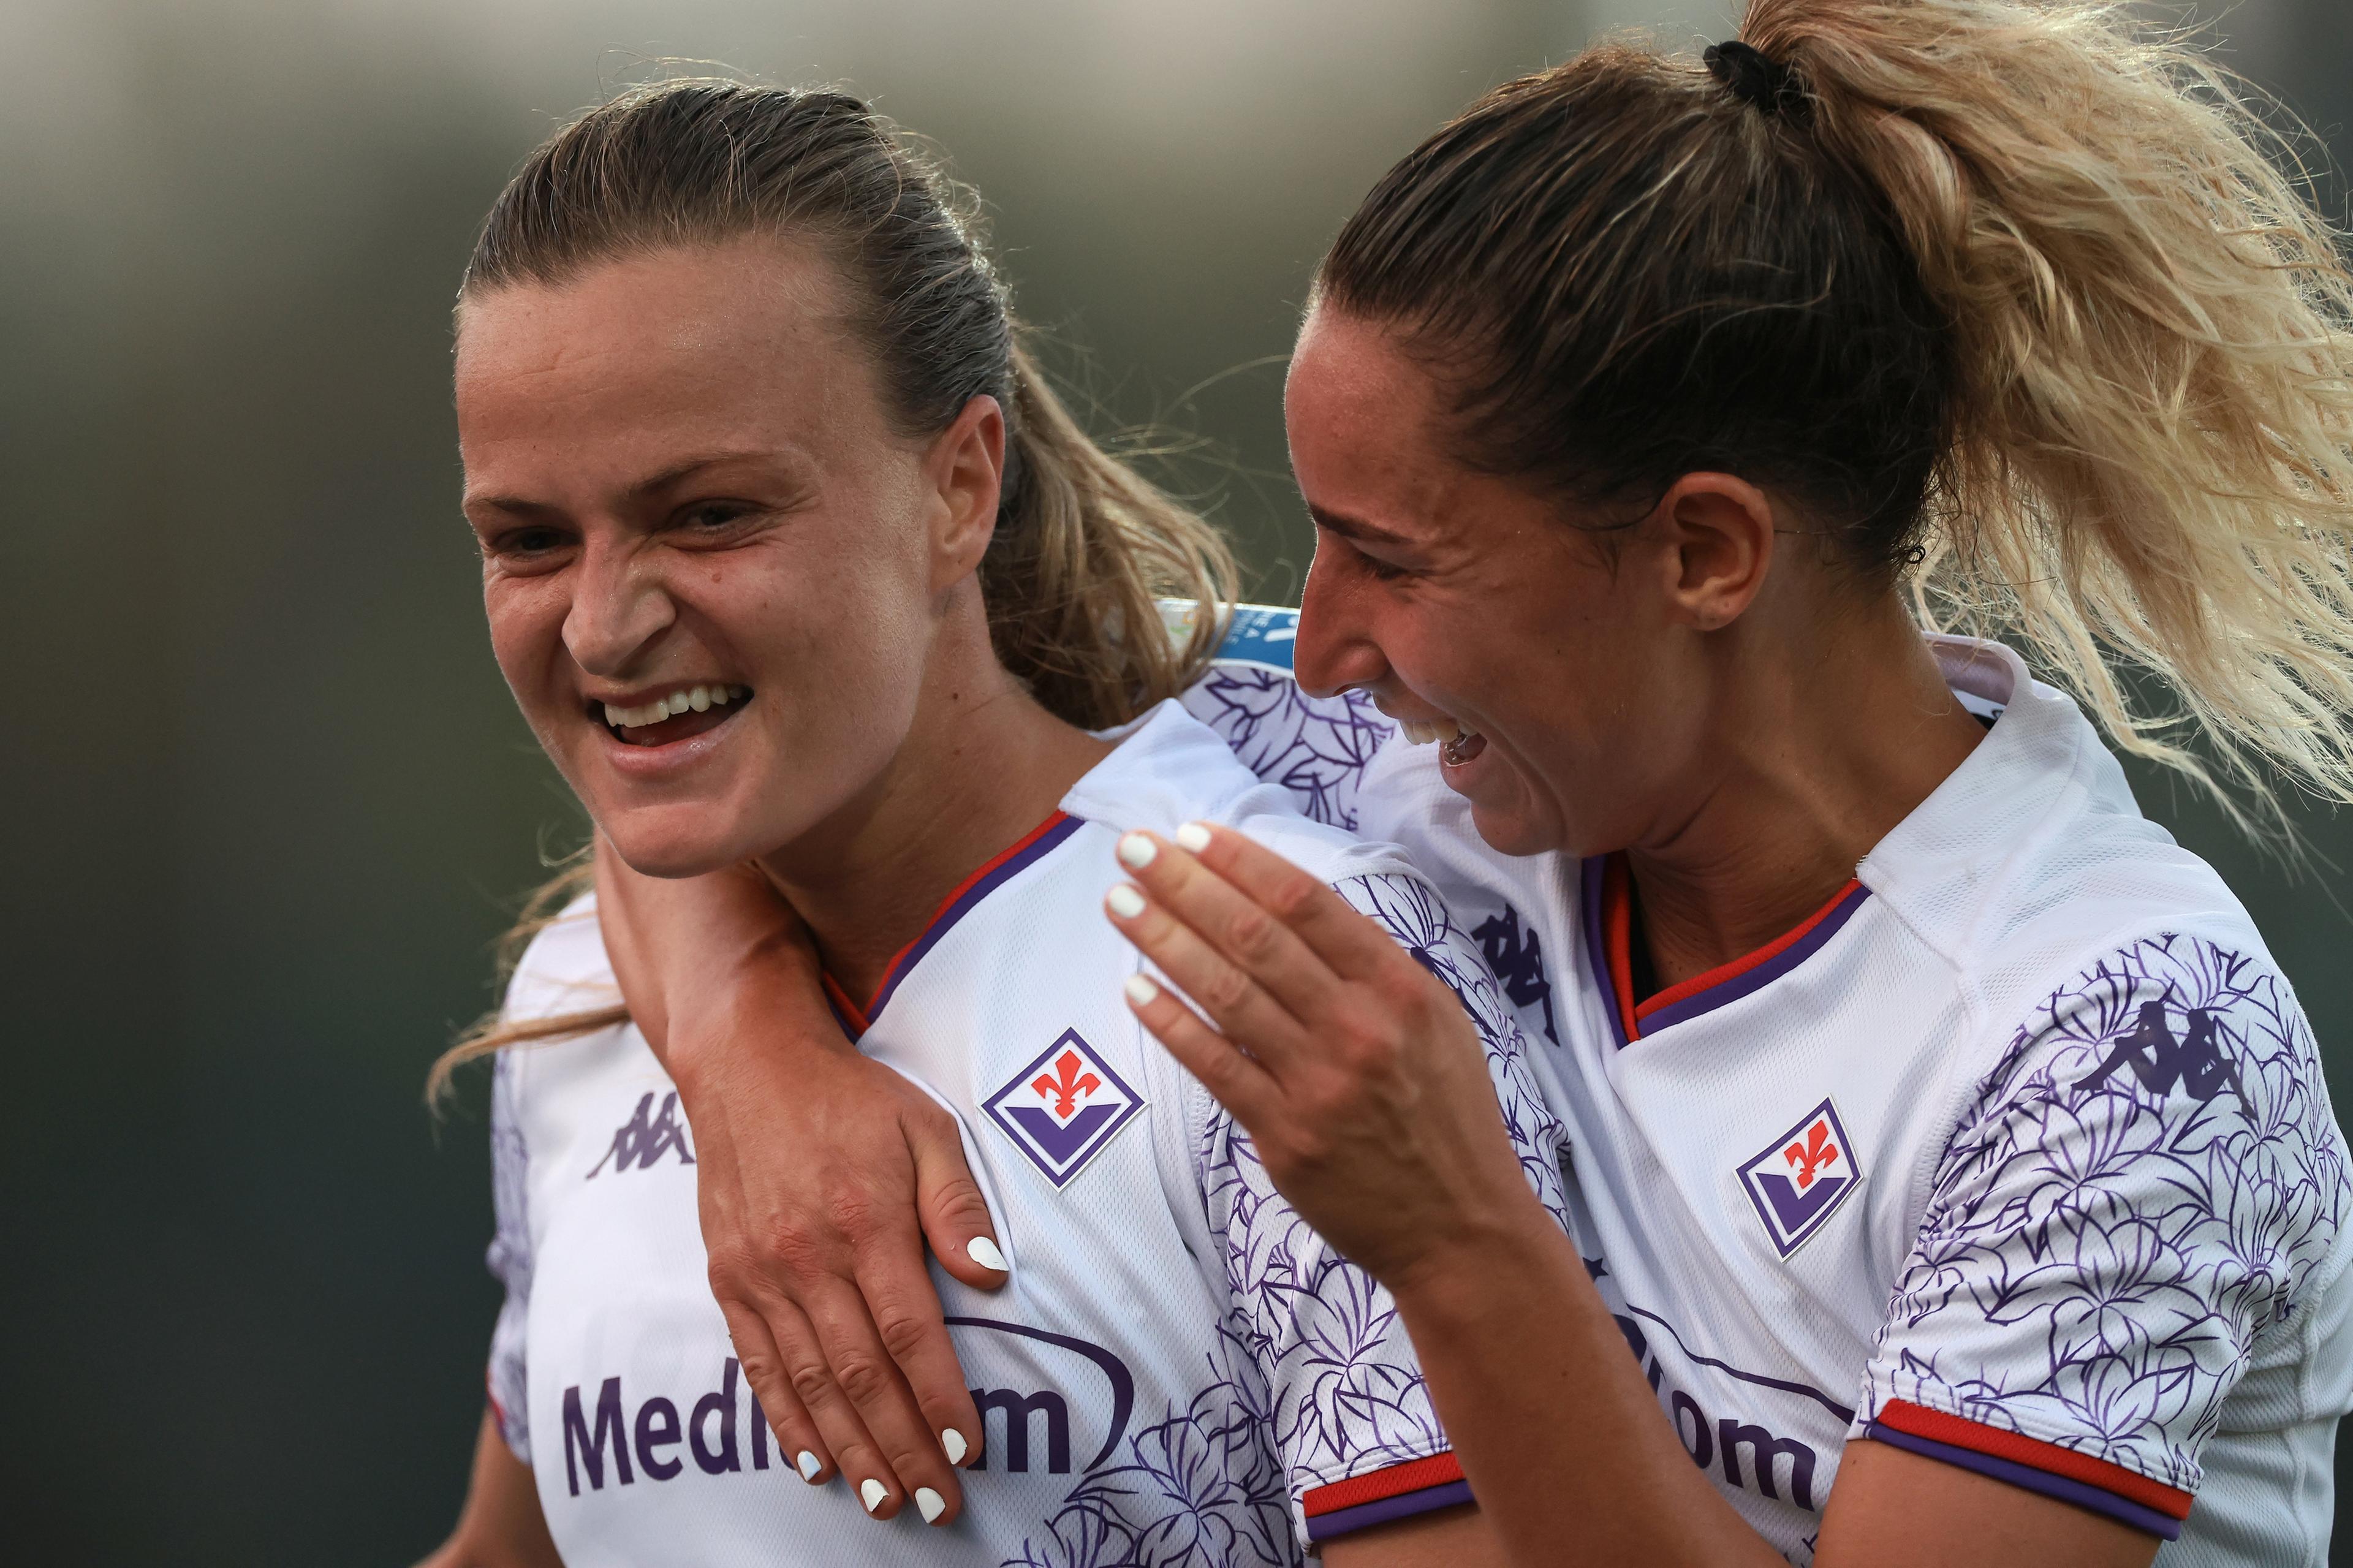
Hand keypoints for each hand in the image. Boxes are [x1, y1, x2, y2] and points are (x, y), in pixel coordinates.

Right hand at [594, 843, 1006, 1525]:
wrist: (746, 1065)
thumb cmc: (851, 1098)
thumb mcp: (926, 1127)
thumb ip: (958, 1206)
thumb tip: (993, 1277)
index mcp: (864, 1222)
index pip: (909, 1332)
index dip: (937, 1399)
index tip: (966, 1450)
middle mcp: (806, 1257)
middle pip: (859, 1375)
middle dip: (901, 1447)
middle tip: (935, 1505)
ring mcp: (760, 1273)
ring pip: (808, 1382)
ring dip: (849, 1449)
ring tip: (884, 1499)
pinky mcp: (729, 1277)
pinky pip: (759, 1364)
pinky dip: (784, 1420)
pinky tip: (814, 1461)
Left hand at [1101, 822, 1540, 1288]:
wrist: (1462, 1227)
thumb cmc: (1445, 1117)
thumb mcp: (1437, 1023)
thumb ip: (1373, 968)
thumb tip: (1298, 910)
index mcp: (1399, 988)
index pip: (1307, 903)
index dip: (1242, 862)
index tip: (1193, 834)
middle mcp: (1360, 1027)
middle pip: (1255, 936)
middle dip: (1185, 884)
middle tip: (1133, 850)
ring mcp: (1320, 1083)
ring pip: (1226, 993)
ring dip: (1163, 940)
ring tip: (1120, 904)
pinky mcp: (1287, 1136)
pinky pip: (1216, 1066)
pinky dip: (1171, 1023)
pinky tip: (1136, 987)